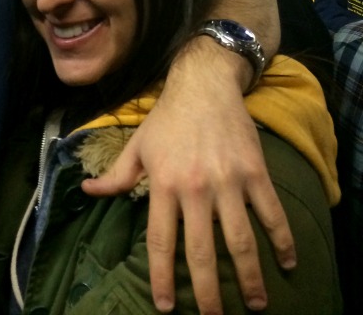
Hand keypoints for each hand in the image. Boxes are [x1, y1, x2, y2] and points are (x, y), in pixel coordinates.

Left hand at [82, 39, 294, 314]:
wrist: (204, 84)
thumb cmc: (167, 118)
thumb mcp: (138, 145)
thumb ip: (116, 176)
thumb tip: (88, 192)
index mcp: (163, 184)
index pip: (160, 241)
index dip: (162, 277)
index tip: (167, 307)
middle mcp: (195, 187)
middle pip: (201, 251)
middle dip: (208, 293)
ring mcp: (228, 181)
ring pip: (240, 240)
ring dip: (249, 277)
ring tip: (255, 304)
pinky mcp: (255, 172)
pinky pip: (271, 213)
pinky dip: (282, 241)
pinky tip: (287, 263)